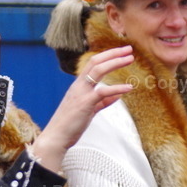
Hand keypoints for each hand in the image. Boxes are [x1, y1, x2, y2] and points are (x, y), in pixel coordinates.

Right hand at [31, 46, 133, 172]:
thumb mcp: (89, 110)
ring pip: (98, 70)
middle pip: (96, 61)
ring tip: (130, 59)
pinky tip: (129, 88)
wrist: (56, 137)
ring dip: (115, 62)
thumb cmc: (71, 125)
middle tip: (129, 49)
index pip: (93, 63)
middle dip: (113, 53)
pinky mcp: (85, 103)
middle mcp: (79, 85)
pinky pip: (103, 92)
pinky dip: (117, 88)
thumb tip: (118, 95)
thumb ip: (103, 101)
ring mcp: (81, 93)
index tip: (122, 52)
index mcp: (79, 85)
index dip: (108, 56)